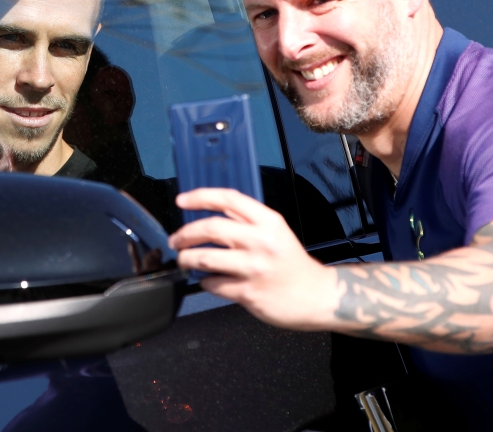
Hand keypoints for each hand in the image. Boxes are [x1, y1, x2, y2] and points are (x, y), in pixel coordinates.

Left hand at [168, 188, 337, 330]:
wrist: (316, 295)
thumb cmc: (291, 262)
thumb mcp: (275, 232)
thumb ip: (246, 221)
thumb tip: (210, 212)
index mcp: (268, 221)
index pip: (228, 198)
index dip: (200, 197)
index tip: (181, 201)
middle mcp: (261, 241)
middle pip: (211, 228)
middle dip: (185, 233)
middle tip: (176, 240)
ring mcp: (254, 268)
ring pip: (205, 258)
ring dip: (187, 259)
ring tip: (184, 260)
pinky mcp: (248, 293)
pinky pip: (213, 284)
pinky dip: (205, 282)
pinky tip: (209, 281)